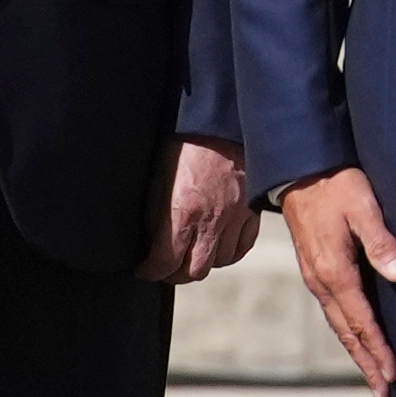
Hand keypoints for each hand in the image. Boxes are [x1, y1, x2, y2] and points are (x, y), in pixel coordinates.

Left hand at [136, 136, 260, 282]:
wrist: (223, 122)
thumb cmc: (188, 143)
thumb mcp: (160, 176)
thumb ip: (156, 212)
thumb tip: (152, 238)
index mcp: (183, 211)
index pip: (164, 262)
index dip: (150, 271)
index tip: (144, 269)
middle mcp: (211, 221)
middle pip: (193, 271)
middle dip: (174, 274)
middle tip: (166, 267)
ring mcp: (235, 218)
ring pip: (218, 262)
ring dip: (202, 263)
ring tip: (191, 254)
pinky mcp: (251, 211)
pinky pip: (242, 246)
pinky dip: (228, 252)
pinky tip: (217, 246)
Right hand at [279, 167, 395, 396]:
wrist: (299, 167)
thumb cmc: (335, 183)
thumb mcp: (363, 205)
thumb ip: (381, 241)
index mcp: (335, 271)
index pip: (362, 321)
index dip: (379, 350)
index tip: (393, 375)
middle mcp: (321, 281)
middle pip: (347, 332)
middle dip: (366, 362)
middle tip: (384, 391)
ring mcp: (314, 276)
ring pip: (337, 323)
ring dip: (355, 350)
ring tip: (371, 372)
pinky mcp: (314, 267)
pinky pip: (331, 309)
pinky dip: (345, 330)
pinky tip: (353, 333)